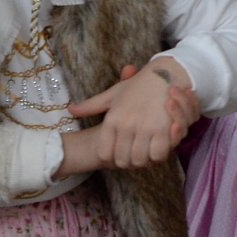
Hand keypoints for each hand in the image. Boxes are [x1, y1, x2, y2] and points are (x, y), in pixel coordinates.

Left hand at [67, 59, 197, 169]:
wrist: (164, 74)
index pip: (105, 154)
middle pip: (123, 161)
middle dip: (129, 161)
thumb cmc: (137, 86)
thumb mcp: (113, 94)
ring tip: (146, 152)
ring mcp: (145, 128)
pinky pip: (158, 155)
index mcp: (112, 119)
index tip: (119, 154)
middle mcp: (126, 125)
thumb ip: (91, 106)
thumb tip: (71, 111)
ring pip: (141, 160)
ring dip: (144, 160)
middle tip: (134, 156)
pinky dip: (158, 155)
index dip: (112, 158)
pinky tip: (158, 147)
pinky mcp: (163, 130)